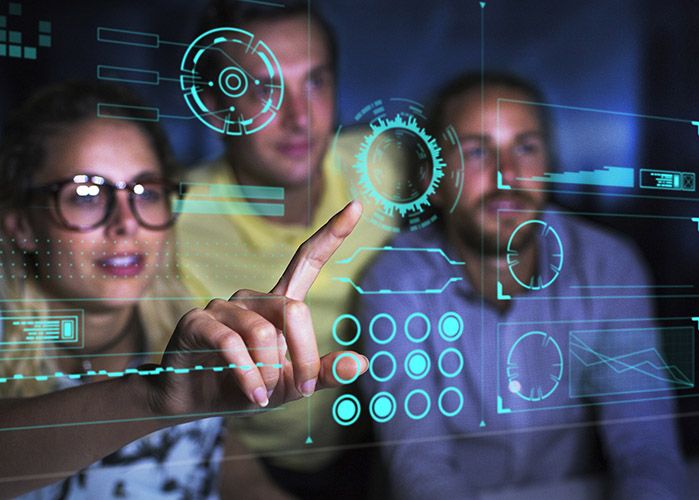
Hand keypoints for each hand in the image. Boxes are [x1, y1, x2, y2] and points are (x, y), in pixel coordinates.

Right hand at [148, 201, 367, 415]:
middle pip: (294, 311)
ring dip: (269, 373)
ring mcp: (223, 306)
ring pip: (264, 332)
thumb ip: (322, 372)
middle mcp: (253, 297)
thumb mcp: (290, 385)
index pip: (308, 260)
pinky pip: (232, 344)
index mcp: (279, 304)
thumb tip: (362, 361)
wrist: (193, 403)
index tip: (357, 205)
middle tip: (299, 389)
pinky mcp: (198, 320)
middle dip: (303, 357)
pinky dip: (248, 376)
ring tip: (262, 394)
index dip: (333, 234)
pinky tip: (252, 395)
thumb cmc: (247, 388)